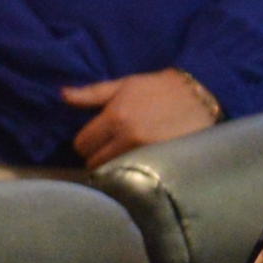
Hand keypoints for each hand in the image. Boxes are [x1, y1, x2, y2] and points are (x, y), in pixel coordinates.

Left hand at [60, 68, 220, 164]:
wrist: (199, 96)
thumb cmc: (158, 88)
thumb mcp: (124, 84)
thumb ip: (92, 94)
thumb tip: (62, 96)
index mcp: (115, 116)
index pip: (83, 144)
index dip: (85, 143)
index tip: (95, 140)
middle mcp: (128, 137)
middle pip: (95, 162)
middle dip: (97, 157)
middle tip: (108, 150)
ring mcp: (146, 153)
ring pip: (113, 173)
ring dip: (113, 168)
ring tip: (123, 158)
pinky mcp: (162, 163)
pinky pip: (135, 177)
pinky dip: (132, 173)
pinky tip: (137, 165)